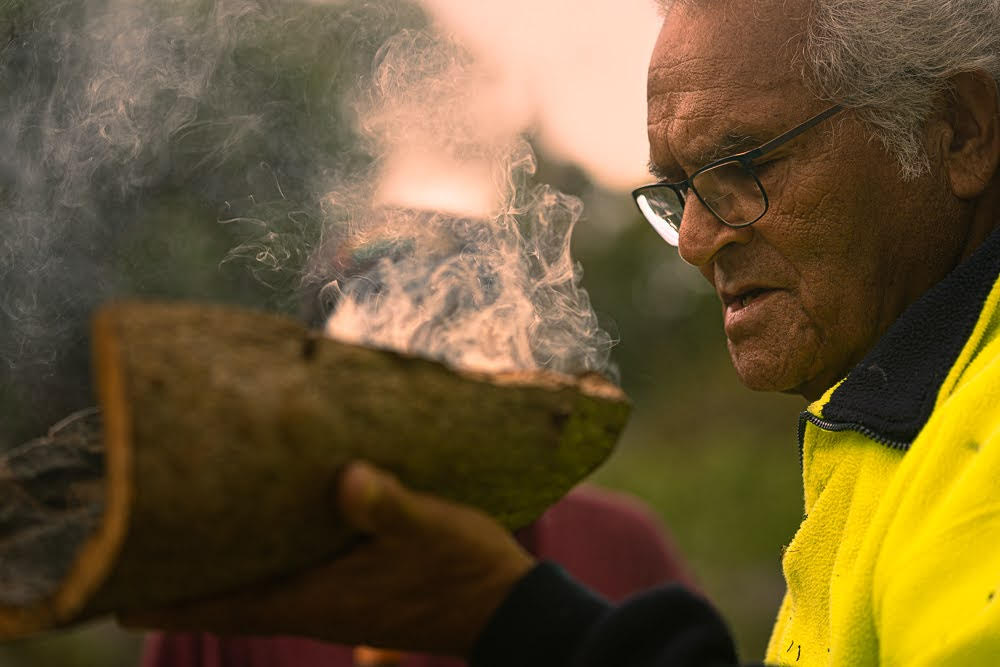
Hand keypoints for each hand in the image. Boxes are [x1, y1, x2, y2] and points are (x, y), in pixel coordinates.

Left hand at [119, 461, 535, 655]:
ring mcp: (330, 599)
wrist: (506, 607)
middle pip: (224, 594)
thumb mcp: (434, 528)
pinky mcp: (350, 587)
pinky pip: (284, 573)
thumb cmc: (465, 570)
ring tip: (182, 524)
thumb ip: (389, 505)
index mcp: (317, 597)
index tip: (113, 586)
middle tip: (135, 536)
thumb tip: (348, 478)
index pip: (222, 602)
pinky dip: (260, 552)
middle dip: (181, 571)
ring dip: (218, 560)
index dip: (166, 597)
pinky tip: (261, 520)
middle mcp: (312, 603)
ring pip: (252, 583)